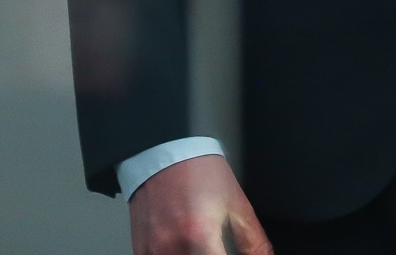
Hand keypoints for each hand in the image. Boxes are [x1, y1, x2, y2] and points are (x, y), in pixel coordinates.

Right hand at [129, 155, 271, 254]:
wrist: (164, 150)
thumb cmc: (199, 171)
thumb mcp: (237, 204)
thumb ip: (254, 242)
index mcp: (199, 236)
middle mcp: (172, 246)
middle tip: (218, 245)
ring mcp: (153, 250)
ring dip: (193, 254)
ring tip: (200, 241)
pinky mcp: (141, 249)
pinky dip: (175, 253)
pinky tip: (183, 243)